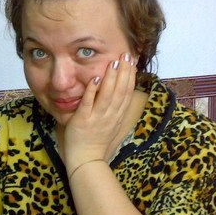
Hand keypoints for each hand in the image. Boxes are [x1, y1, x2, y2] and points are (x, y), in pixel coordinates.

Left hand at [63, 52, 136, 169]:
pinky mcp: (83, 121)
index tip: (132, 60)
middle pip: (120, 91)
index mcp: (118, 115)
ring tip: (114, 61)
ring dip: (111, 78)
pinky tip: (94, 79)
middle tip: (126, 54)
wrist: (86, 160)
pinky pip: (88, 104)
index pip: (127, 92)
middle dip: (124, 71)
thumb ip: (116, 108)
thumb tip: (122, 91)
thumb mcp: (113, 124)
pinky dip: (92, 92)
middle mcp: (110, 116)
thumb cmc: (97, 141)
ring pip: (107, 96)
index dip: (131, 75)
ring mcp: (97, 118)